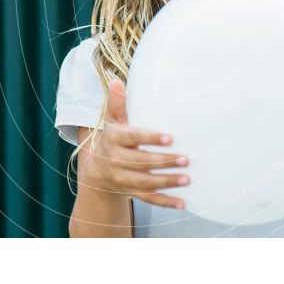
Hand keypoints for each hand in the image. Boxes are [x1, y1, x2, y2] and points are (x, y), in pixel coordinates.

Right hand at [78, 79, 189, 209]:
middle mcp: (116, 160)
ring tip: (187, 178)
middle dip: (163, 162)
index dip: (149, 138)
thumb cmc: (113, 138)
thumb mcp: (112, 121)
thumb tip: (117, 81)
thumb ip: (117, 103)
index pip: (132, 138)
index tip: (169, 138)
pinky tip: (182, 203)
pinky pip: (148, 200)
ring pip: (145, 183)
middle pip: (140, 163)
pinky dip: (165, 202)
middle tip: (186, 159)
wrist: (97, 171)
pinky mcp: (131, 193)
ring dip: (166, 182)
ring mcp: (123, 179)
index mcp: (114, 139)